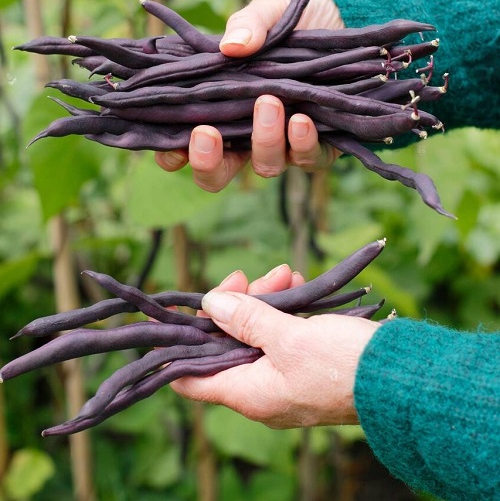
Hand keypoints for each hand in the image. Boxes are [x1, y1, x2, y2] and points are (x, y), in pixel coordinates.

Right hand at [155, 0, 341, 190]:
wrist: (344, 23)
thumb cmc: (292, 25)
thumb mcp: (265, 13)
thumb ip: (247, 24)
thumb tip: (232, 46)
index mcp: (220, 111)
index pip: (184, 147)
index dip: (172, 156)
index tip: (170, 146)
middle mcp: (246, 137)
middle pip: (217, 174)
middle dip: (207, 163)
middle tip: (205, 133)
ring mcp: (282, 146)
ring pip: (264, 165)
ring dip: (263, 139)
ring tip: (268, 103)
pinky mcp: (319, 146)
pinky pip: (308, 159)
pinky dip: (302, 143)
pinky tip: (301, 119)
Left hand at [171, 265, 379, 428]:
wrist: (403, 380)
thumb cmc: (345, 365)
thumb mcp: (290, 338)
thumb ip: (248, 320)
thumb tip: (210, 303)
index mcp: (249, 393)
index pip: (190, 378)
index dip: (174, 346)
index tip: (167, 315)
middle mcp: (261, 390)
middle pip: (224, 344)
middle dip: (232, 306)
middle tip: (245, 276)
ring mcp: (284, 378)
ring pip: (254, 334)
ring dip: (263, 301)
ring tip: (284, 273)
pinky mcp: (306, 364)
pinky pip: (281, 334)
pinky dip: (284, 310)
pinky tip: (296, 284)